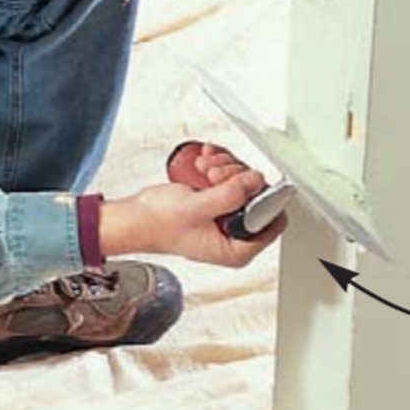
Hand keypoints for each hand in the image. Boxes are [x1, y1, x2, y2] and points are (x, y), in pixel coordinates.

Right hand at [100, 171, 286, 267]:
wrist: (137, 217)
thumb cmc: (158, 225)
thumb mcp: (197, 209)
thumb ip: (230, 196)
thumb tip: (256, 181)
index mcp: (236, 249)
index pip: (272, 222)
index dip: (263, 197)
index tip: (249, 179)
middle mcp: (235, 234)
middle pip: (257, 195)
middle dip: (236, 177)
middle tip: (214, 174)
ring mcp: (227, 216)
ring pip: (244, 181)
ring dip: (224, 166)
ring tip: (204, 167)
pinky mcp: (219, 200)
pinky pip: (230, 175)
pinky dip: (219, 163)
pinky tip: (204, 160)